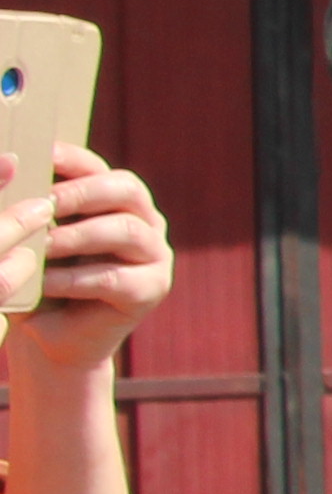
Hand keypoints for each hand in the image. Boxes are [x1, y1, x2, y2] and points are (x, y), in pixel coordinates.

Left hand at [0, 151, 170, 372]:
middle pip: (126, 189)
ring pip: (126, 230)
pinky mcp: (152, 289)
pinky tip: (45, 283)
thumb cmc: (35, 280)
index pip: (99, 168)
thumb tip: (8, 167)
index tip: (39, 156)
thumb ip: (29, 210)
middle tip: (42, 205)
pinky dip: (75, 280)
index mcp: (114, 201)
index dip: (71, 159)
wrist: (49, 337)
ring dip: (77, 237)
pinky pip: (116, 278)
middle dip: (80, 193)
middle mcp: (143, 221)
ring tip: (40, 248)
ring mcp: (154, 254)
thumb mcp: (30, 239)